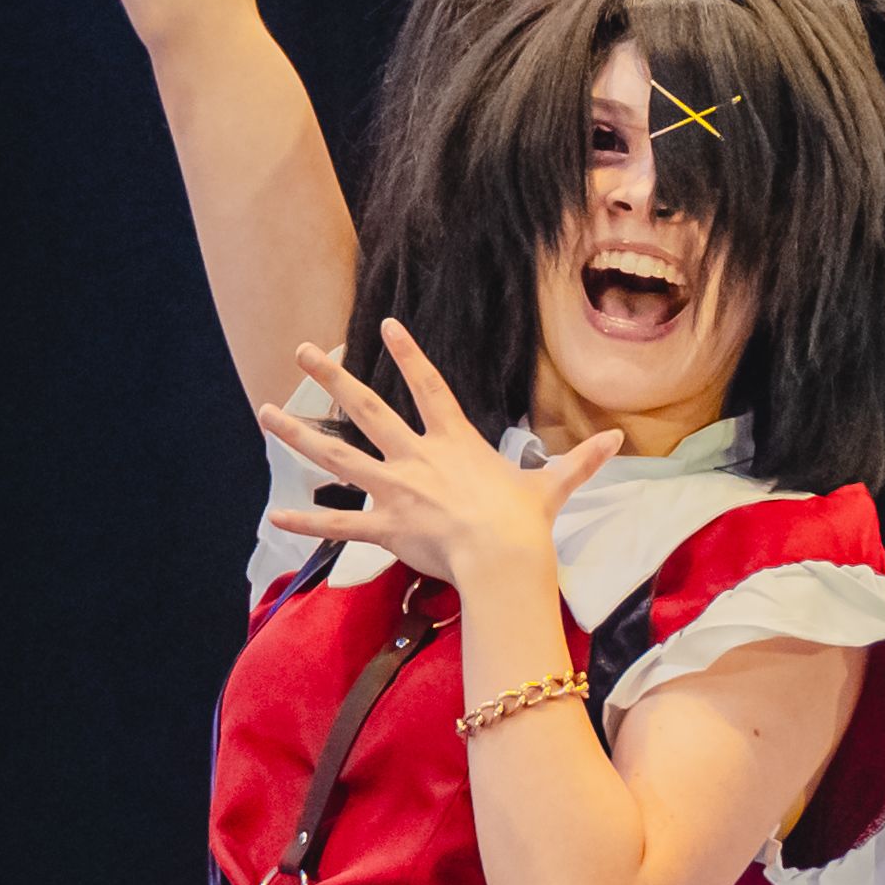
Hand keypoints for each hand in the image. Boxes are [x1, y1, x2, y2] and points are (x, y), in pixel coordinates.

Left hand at [260, 323, 618, 593]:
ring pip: (336, 455)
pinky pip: (337, 524)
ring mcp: (394, 489)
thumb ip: (580, 461)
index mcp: (453, 442)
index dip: (408, 353)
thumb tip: (619, 441)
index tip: (388, 326)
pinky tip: (275, 515)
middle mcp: (416, 456)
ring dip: (297, 434)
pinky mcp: (383, 526)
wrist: (503, 558)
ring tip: (266, 412)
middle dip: (331, 377)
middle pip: (365, 408)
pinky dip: (307, 522)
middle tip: (303, 353)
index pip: (428, 386)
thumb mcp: (553, 487)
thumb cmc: (526, 523)